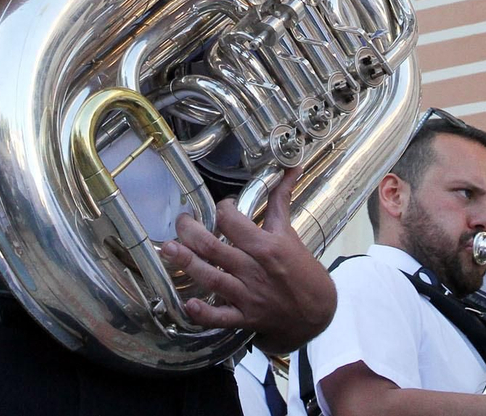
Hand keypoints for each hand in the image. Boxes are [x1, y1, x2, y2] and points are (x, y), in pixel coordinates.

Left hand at [157, 167, 335, 352]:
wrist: (318, 314)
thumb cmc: (304, 272)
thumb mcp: (290, 234)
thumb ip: (282, 200)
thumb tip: (291, 167)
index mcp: (266, 246)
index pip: (233, 222)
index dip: (222, 209)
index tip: (221, 208)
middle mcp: (253, 270)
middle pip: (214, 248)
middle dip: (191, 233)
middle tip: (180, 222)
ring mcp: (247, 295)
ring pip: (211, 278)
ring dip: (187, 263)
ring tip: (167, 249)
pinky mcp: (244, 318)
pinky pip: (220, 317)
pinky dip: (203, 313)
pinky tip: (188, 304)